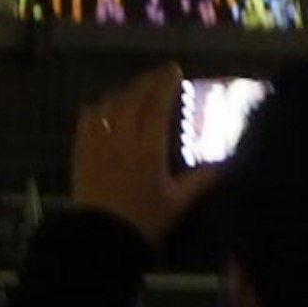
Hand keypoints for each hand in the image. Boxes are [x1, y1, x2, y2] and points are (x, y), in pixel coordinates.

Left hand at [69, 64, 214, 245]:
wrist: (102, 236)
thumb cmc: (145, 220)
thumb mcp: (178, 202)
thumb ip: (202, 180)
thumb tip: (227, 165)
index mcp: (149, 151)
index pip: (157, 107)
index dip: (165, 85)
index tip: (174, 70)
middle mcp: (122, 139)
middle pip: (134, 98)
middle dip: (148, 81)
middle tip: (161, 72)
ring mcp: (98, 141)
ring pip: (110, 103)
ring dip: (125, 90)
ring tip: (138, 87)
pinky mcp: (80, 147)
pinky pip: (87, 117)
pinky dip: (99, 105)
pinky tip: (107, 105)